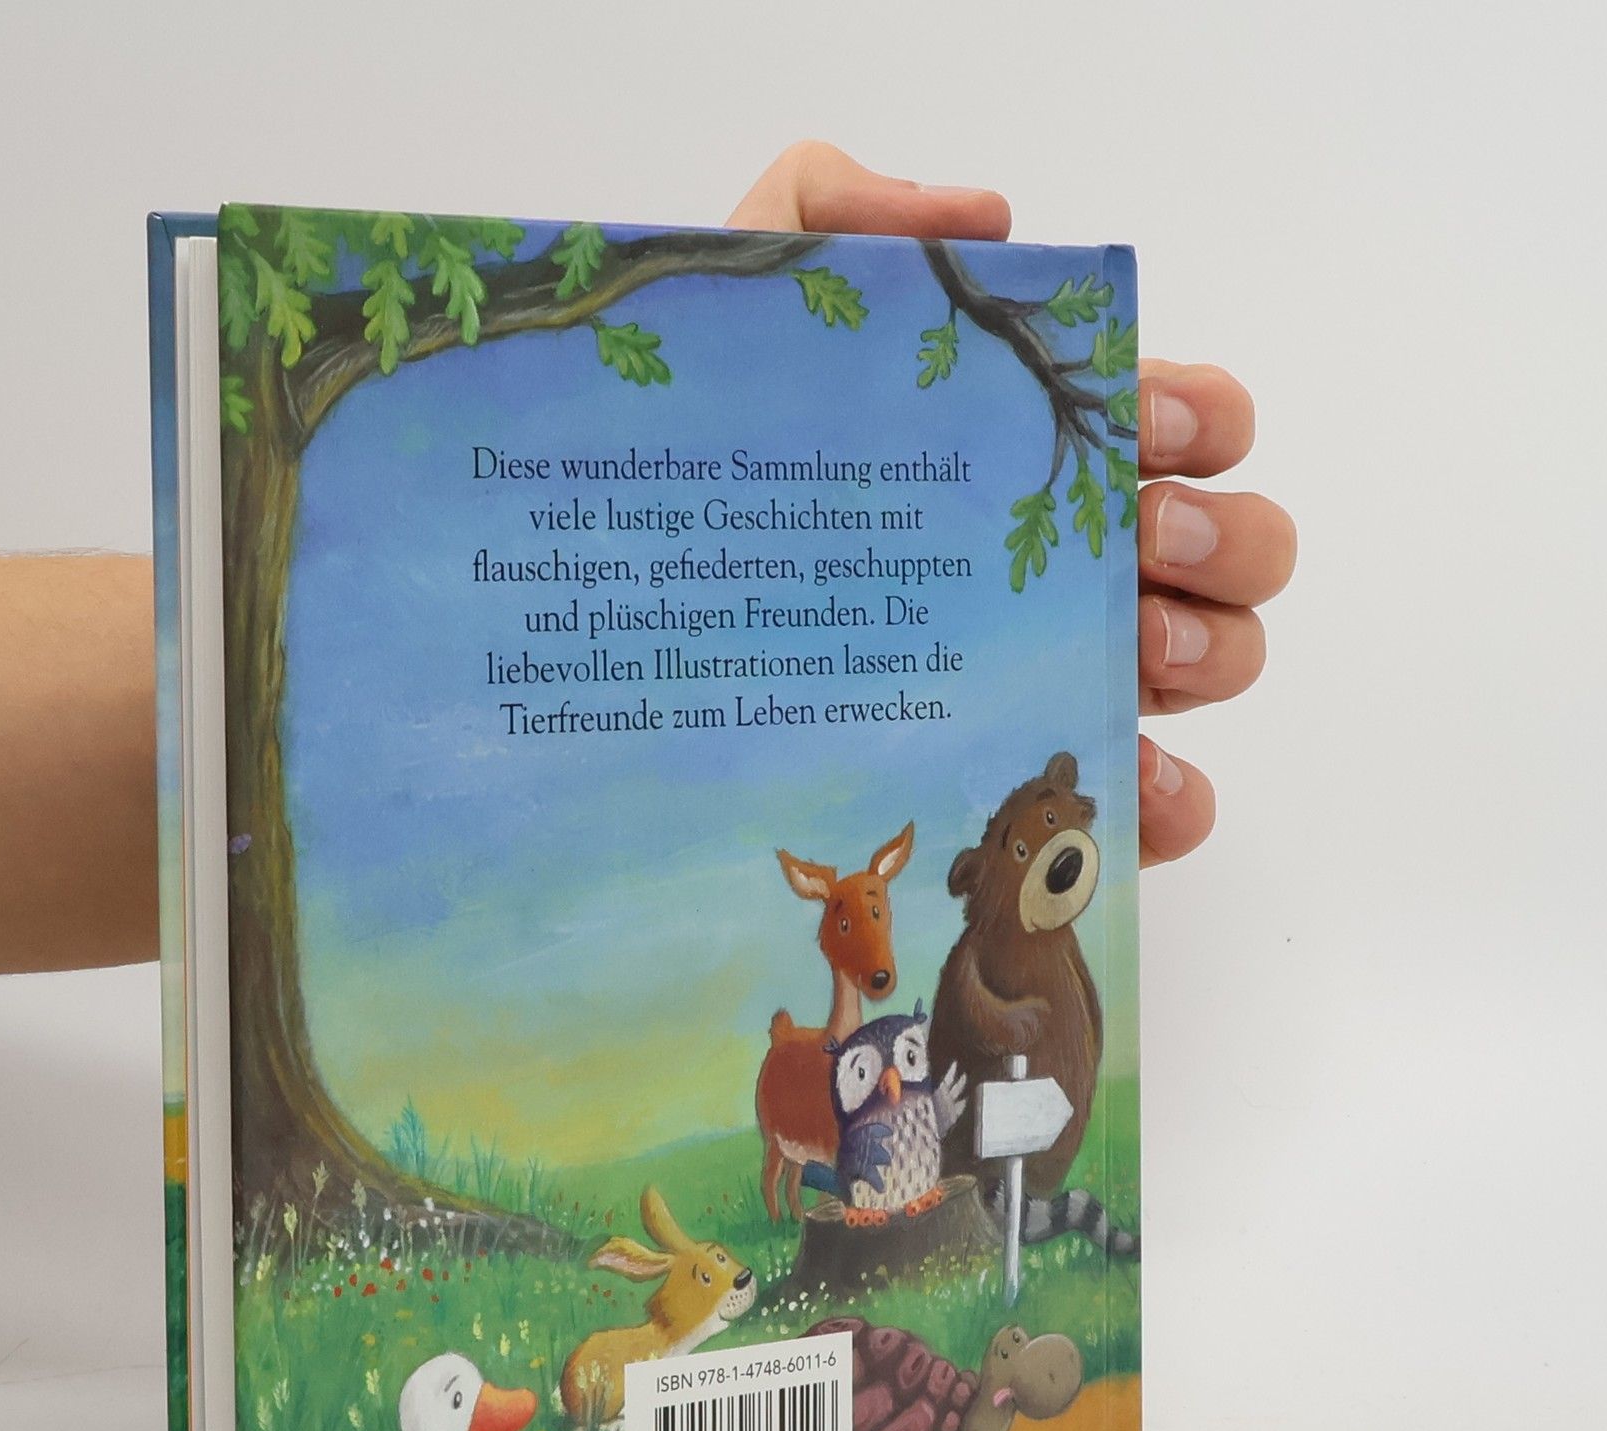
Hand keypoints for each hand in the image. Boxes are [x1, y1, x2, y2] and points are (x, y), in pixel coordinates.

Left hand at [729, 144, 1295, 867]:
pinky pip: (1144, 800)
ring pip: (1219, 659)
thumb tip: (987, 217)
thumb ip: (837, 209)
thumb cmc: (697, 453)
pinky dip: (1169, 799)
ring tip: (1134, 648)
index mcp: (1038, 451)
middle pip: (1236, 545)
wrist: (616, 598)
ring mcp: (1058, 667)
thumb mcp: (745, 299)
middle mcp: (1072, 560)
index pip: (1186, 421)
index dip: (1201, 416)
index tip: (1143, 425)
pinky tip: (1139, 785)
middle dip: (1226, 537)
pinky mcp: (1024, 771)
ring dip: (1211, 650)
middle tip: (1145, 541)